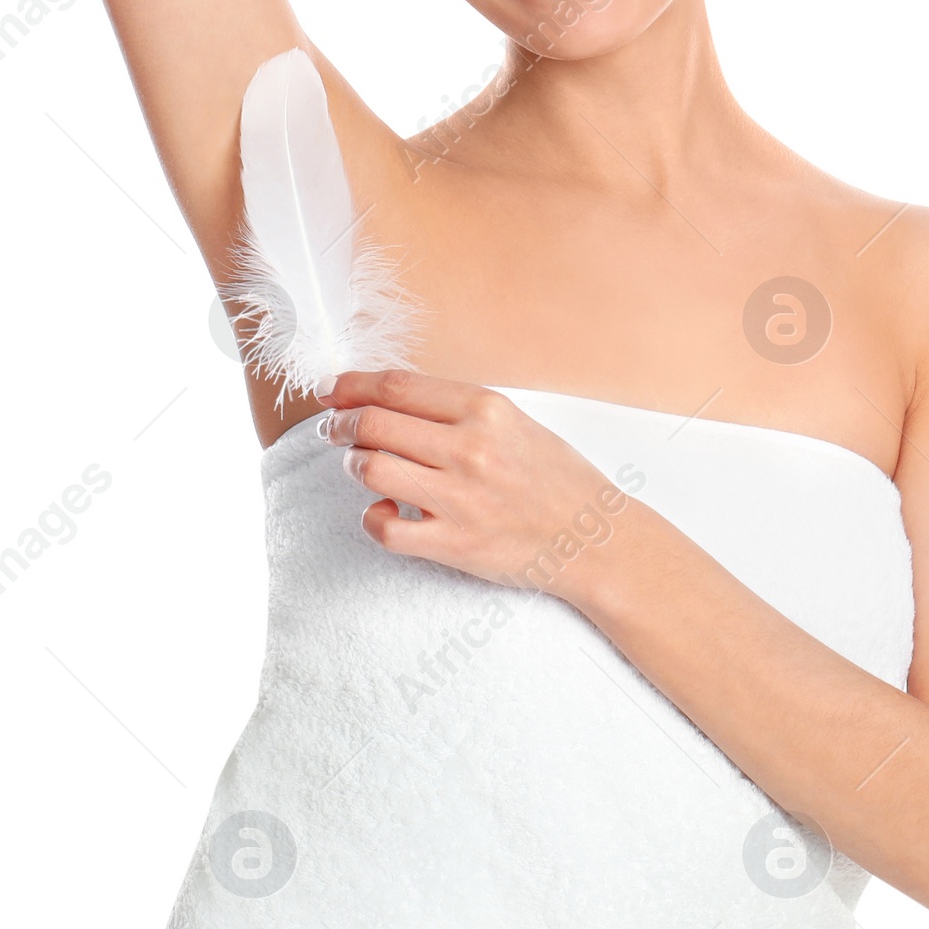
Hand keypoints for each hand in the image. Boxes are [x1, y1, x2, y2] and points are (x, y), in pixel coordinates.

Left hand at [316, 369, 638, 605]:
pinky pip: (385, 527)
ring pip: (371, 469)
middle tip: (334, 428)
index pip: (398, 386)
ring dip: (354, 464)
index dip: (353, 385)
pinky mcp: (453, 543)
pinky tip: (382, 510)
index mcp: (486, 409)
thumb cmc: (556, 479)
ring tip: (360, 465)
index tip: (333, 390)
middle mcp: (470, 448)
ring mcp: (459, 498)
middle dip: (341, 423)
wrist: (594, 538)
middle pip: (375, 422)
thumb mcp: (515, 422)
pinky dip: (371, 517)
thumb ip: (459, 410)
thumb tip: (393, 398)